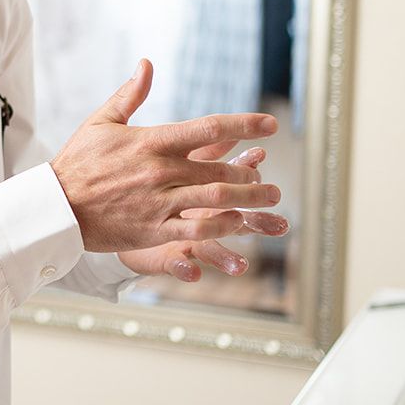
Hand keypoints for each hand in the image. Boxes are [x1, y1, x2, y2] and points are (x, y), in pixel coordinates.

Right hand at [49, 59, 281, 252]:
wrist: (55, 206)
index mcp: (152, 141)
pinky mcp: (153, 230)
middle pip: (220, 169)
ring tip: (267, 199)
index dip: (245, 124)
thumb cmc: (77, 162)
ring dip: (248, 199)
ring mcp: (159, 202)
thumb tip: (146, 63)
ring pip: (216, 200)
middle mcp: (160, 171)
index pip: (208, 128)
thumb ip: (130, 94)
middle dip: (251, 173)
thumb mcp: (101, 121)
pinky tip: (237, 224)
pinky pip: (197, 230)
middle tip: (268, 177)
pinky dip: (223, 226)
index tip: (271, 123)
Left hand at [118, 143, 290, 281]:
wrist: (123, 222)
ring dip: (228, 257)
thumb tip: (229, 131)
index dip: (247, 171)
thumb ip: (203, 150)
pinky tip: (193, 272)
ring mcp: (187, 241)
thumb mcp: (176, 166)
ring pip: (213, 249)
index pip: (232, 183)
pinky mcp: (166, 258)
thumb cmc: (154, 193)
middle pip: (236, 221)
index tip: (263, 158)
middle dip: (258, 223)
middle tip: (281, 226)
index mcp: (206, 195)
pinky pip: (177, 264)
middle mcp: (202, 219)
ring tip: (240, 266)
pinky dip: (185, 268)